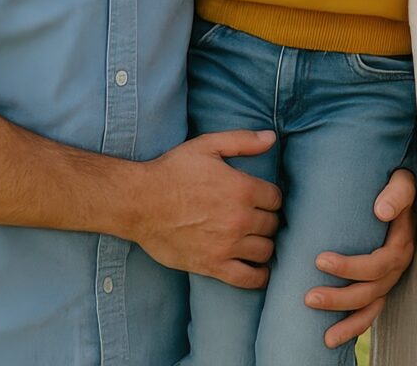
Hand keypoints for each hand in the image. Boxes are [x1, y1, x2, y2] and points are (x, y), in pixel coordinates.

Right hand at [133, 129, 279, 287]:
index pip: (276, 199)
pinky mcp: (214, 266)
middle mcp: (240, 219)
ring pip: (266, 250)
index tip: (260, 199)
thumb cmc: (172, 171)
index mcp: (242, 189)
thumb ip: (242, 141)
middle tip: (255, 218)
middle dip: (267, 220)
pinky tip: (257, 269)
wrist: (140, 202)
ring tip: (253, 239)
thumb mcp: (207, 146)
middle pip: (273, 224)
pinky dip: (259, 276)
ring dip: (263, 244)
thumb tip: (271, 137)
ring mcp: (228, 245)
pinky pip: (249, 279)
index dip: (269, 198)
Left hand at [307, 168, 416, 348]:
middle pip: (370, 291)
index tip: (320, 260)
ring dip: (345, 320)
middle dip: (339, 298)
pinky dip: (353, 328)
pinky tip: (332, 338)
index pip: (378, 264)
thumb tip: (382, 211)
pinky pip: (370, 313)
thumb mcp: (402, 181)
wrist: (400, 192)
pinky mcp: (379, 286)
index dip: (350, 267)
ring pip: (369, 307)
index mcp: (401, 244)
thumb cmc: (396, 186)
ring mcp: (389, 279)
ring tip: (321, 330)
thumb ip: (396, 193)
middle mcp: (397, 266)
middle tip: (309, 297)